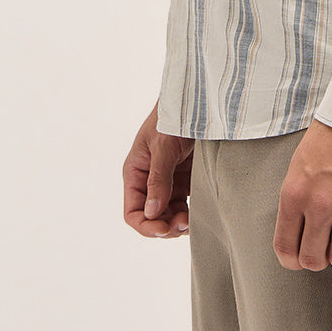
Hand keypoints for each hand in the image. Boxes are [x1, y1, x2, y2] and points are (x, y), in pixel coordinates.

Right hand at [123, 98, 194, 239]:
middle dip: (165, 226)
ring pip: (168, 214)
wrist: (197, 101)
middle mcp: (149, 181)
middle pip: (152, 217)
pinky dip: (190, 213)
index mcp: (136, 172)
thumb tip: (152, 212)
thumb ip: (158, 179)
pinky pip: (184, 204)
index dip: (145, 225)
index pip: (133, 211)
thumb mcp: (163, 147)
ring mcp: (168, 181)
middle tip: (183, 225)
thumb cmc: (173, 117)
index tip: (163, 229)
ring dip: (178, 223)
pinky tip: (198, 216)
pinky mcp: (185, 179)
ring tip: (191, 222)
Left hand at [273, 119, 331, 273]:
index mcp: (295, 193)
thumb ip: (296, 201)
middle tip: (324, 251)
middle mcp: (320, 205)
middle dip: (318, 260)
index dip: (293, 260)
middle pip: (313, 260)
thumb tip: (298, 234)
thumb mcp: (298, 165)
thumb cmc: (330, 137)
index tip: (299, 258)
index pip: (285, 247)